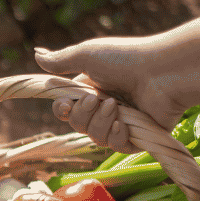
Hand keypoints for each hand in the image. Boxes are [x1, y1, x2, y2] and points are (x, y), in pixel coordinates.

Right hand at [34, 36, 185, 152]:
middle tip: (98, 100)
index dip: (62, 110)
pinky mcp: (138, 137)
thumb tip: (36, 53)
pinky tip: (124, 124)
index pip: (66, 109)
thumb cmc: (127, 58)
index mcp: (92, 89)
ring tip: (117, 107)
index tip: (65, 105)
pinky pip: (116, 147)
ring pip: (95, 137)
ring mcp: (121, 123)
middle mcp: (105, 107)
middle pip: (77, 125)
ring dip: (101, 123)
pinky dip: (117, 136)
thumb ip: (61, 60)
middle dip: (83, 115)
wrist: (163, 72)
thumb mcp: (88, 55)